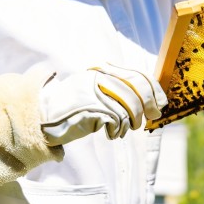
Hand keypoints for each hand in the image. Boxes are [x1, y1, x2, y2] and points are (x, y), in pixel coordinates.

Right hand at [38, 64, 166, 145]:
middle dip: (148, 105)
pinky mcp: (90, 107)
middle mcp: (99, 76)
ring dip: (131, 122)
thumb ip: (118, 91)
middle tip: (150, 118)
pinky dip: (117, 130)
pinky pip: (116, 120)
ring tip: (123, 129)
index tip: (161, 103)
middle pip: (136, 88)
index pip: (136, 75)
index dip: (154, 90)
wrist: (42, 115)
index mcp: (103, 70)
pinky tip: (110, 134)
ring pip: (129, 106)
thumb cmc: (73, 108)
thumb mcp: (96, 92)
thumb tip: (151, 101)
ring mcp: (94, 90)